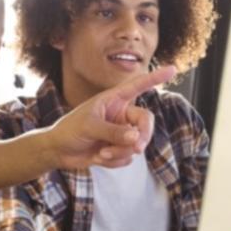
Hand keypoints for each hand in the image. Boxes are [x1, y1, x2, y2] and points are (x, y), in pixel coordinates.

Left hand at [49, 65, 175, 169]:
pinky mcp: (119, 149)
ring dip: (121, 152)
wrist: (58, 151)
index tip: (173, 69)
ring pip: (137, 144)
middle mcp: (121, 114)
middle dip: (143, 136)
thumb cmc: (69, 130)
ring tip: (101, 153)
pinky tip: (99, 158)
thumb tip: (135, 138)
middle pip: (146, 121)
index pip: (138, 86)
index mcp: (114, 100)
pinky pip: (128, 158)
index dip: (155, 78)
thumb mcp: (89, 126)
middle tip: (136, 147)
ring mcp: (121, 133)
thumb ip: (113, 131)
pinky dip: (115, 161)